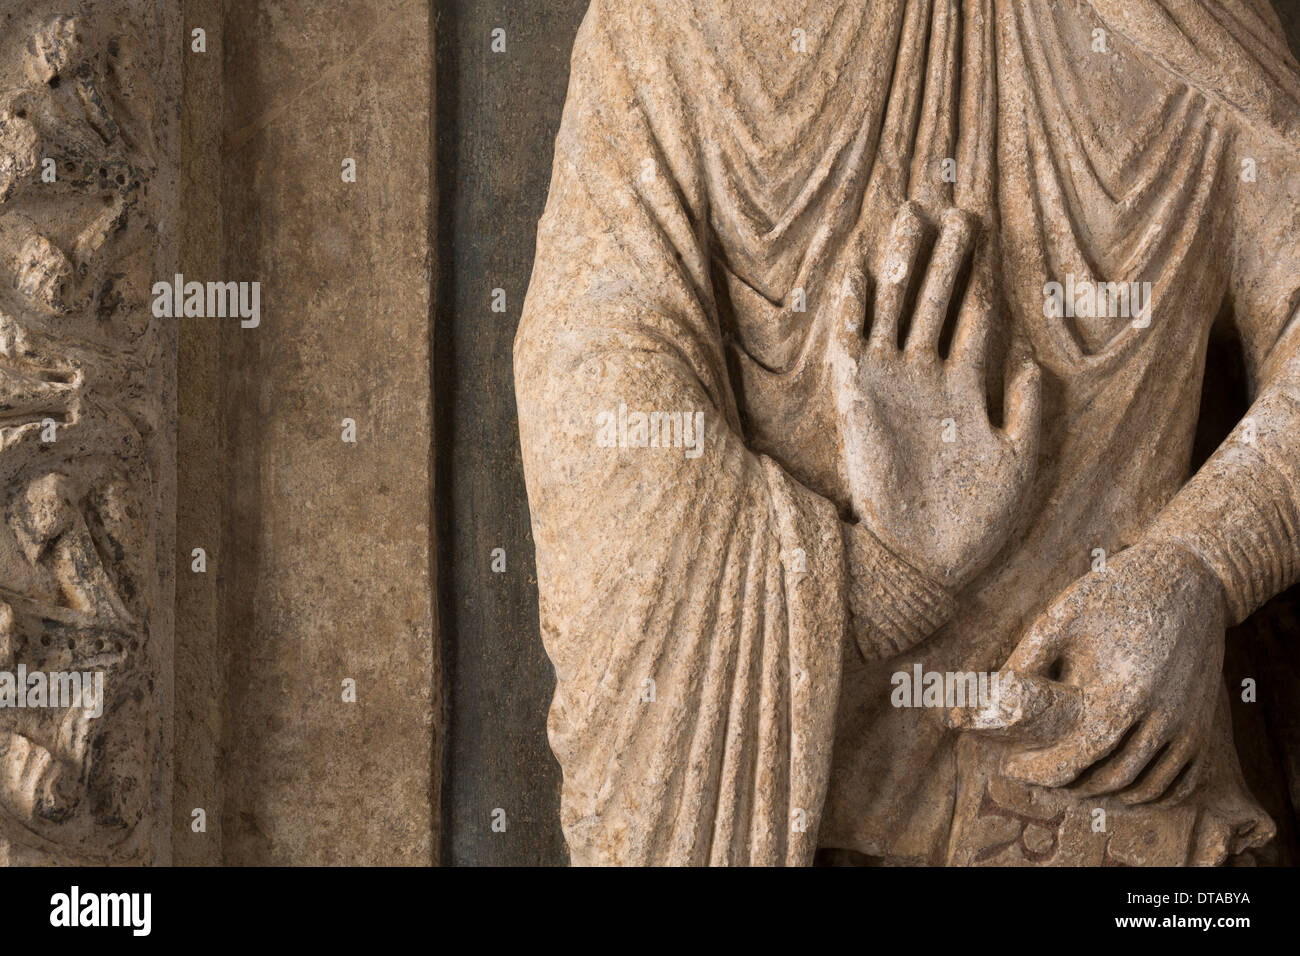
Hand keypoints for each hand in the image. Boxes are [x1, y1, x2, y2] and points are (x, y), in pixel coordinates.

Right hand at [832, 202, 1041, 587]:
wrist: (925, 558)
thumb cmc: (977, 517)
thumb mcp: (1018, 462)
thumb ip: (1024, 410)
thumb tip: (1032, 360)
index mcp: (968, 385)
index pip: (974, 316)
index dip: (979, 274)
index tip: (984, 229)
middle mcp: (928, 377)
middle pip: (935, 300)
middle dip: (943, 256)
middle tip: (951, 208)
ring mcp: (892, 386)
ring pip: (895, 312)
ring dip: (901, 267)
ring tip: (909, 217)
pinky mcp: (859, 402)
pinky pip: (852, 348)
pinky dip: (853, 313)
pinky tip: (858, 275)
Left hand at [958, 540, 1226, 804]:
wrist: (1189, 578)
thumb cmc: (1116, 593)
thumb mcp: (1062, 617)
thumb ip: (1026, 660)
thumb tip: (986, 693)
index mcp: (1124, 695)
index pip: (1078, 758)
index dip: (1042, 771)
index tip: (1015, 767)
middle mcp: (1162, 719)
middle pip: (1110, 780)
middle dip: (1069, 786)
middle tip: (1037, 776)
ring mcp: (1189, 727)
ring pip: (1146, 788)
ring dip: (1106, 795)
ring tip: (1071, 783)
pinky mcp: (1204, 726)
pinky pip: (1181, 782)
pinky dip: (1150, 794)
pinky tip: (1119, 787)